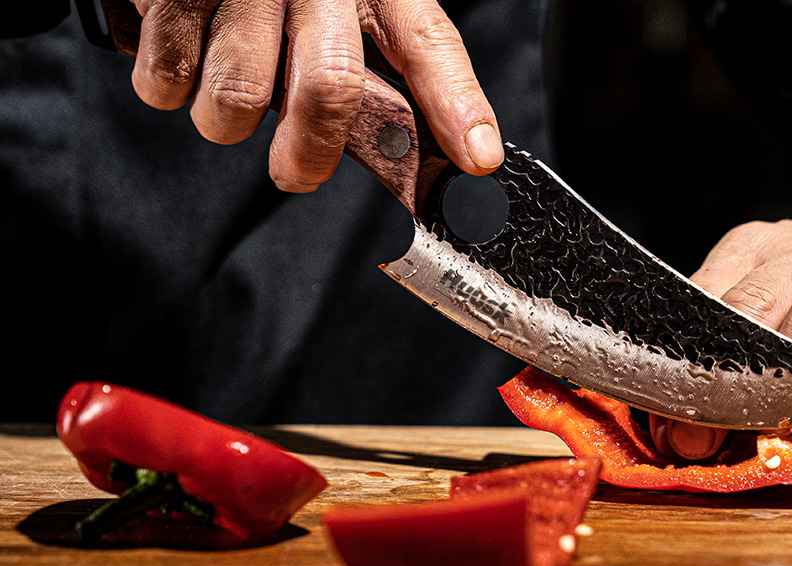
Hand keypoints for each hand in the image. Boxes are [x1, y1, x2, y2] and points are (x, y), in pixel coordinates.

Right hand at [128, 0, 503, 191]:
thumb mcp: (356, 8)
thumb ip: (403, 71)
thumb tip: (467, 150)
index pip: (428, 42)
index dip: (456, 104)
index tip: (474, 160)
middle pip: (328, 88)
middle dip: (311, 153)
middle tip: (298, 173)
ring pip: (236, 99)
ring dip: (227, 120)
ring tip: (233, 88)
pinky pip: (168, 80)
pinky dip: (171, 88)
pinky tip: (190, 58)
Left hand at [651, 220, 791, 458]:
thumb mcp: (774, 324)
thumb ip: (729, 372)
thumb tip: (680, 440)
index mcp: (757, 249)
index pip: (707, 296)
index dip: (685, 362)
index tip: (673, 417)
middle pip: (756, 301)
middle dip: (729, 373)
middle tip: (713, 430)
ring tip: (781, 420)